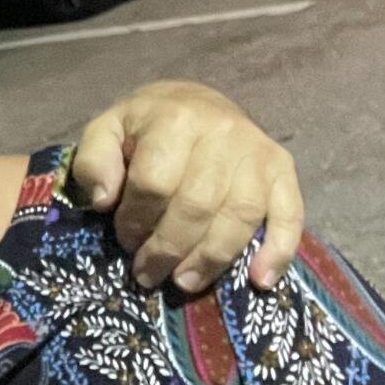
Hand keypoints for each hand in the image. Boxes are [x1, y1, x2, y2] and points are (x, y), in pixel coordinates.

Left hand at [69, 81, 301, 291]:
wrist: (194, 102)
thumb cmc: (145, 126)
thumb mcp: (106, 130)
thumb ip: (94, 161)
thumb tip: (104, 200)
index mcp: (175, 120)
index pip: (154, 183)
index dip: (136, 220)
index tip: (125, 240)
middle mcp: (224, 133)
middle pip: (197, 205)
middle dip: (168, 249)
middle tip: (147, 274)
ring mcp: (258, 152)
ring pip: (240, 217)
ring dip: (211, 258)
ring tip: (184, 282)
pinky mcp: (283, 169)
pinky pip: (290, 213)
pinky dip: (279, 251)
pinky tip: (259, 280)